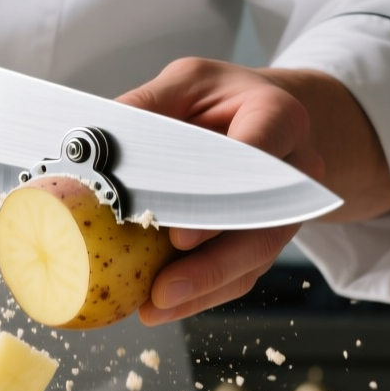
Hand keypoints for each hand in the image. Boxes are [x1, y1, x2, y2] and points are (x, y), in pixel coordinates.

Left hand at [115, 59, 330, 324]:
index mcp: (278, 117)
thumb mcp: (188, 83)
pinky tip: (164, 307)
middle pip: (261, 225)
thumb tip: (94, 138)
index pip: (258, 155)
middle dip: (212, 262)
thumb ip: (148, 104)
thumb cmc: (222, 101)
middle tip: (165, 286)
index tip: (180, 233)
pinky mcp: (266, 239)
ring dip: (203, 288)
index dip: (220, 197)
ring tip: (155, 306)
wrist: (265, 120)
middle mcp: (295, 169)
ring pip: (253, 258)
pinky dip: (202, 294)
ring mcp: (284, 211)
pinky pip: (241, 275)